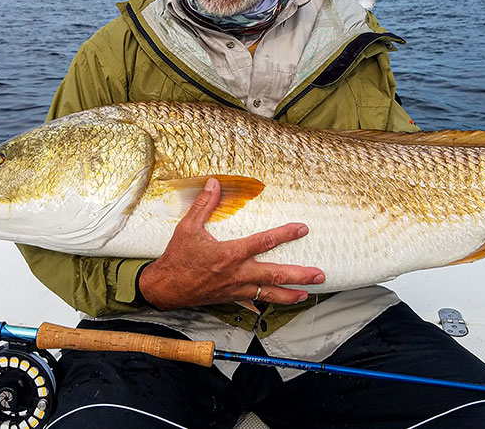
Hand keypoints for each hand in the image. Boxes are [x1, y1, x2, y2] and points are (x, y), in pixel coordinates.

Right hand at [138, 177, 325, 309]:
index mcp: (230, 254)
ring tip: (308, 294)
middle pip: (275, 275)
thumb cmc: (177, 258)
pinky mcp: (232, 298)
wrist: (165, 288)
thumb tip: (213, 183)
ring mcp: (236, 289)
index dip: (285, 235)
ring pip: (269, 294)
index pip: (264, 242)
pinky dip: (270, 301)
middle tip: (319, 275)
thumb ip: (204, 205)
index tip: (302, 229)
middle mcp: (238, 274)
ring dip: (290, 294)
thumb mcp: (188, 228)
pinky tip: (280, 302)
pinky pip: (255, 301)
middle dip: (299, 275)